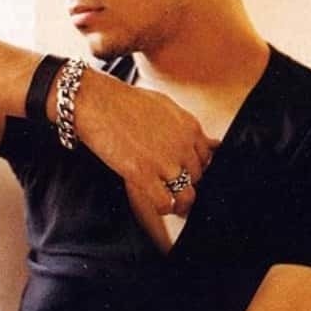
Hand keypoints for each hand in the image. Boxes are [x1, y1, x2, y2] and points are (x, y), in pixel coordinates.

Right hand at [75, 68, 219, 215]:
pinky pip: (164, 203)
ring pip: (186, 194)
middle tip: (175, 188)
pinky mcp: (143, 174)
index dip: (195, 168)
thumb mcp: (166, 107)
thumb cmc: (126, 102)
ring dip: (180, 203)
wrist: (97, 101)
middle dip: (187, 184)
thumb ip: (189, 128)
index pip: (207, 158)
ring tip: (173, 206)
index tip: (186, 173)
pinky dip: (163, 208)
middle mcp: (182, 145)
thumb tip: (213, 143)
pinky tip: (158, 205)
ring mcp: (164, 161)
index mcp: (190, 127)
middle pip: (197, 177)